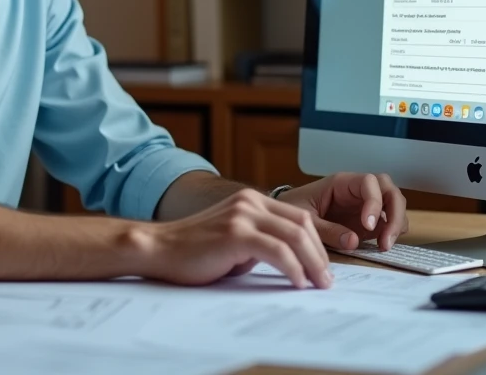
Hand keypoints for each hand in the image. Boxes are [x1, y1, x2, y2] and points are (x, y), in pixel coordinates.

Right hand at [138, 188, 331, 288]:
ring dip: (313, 263)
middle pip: (302, 224)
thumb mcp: (233, 239)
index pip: (298, 217)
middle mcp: (249, 202)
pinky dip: (293, 268)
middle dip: (320, 253)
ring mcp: (243, 215)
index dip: (317, 242)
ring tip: (318, 284)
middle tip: (326, 279)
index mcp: (251, 200)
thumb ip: (259, 241)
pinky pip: (277, 251)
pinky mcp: (236, 233)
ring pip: (295, 236)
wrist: (159, 249)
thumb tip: (290, 261)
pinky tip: (297, 282)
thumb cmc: (192, 250)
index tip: (324, 266)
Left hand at [278, 172, 408, 252]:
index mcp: (341, 183)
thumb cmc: (293, 208)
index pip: (369, 182)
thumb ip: (326, 230)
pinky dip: (392, 231)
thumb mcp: (304, 219)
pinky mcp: (368, 221)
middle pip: (389, 190)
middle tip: (386, 240)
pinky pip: (389, 221)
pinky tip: (382, 245)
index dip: (373, 201)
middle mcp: (358, 191)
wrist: (287, 216)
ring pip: (394, 204)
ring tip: (385, 246)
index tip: (367, 226)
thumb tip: (353, 241)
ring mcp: (365, 205)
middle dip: (394, 214)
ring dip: (396, 224)